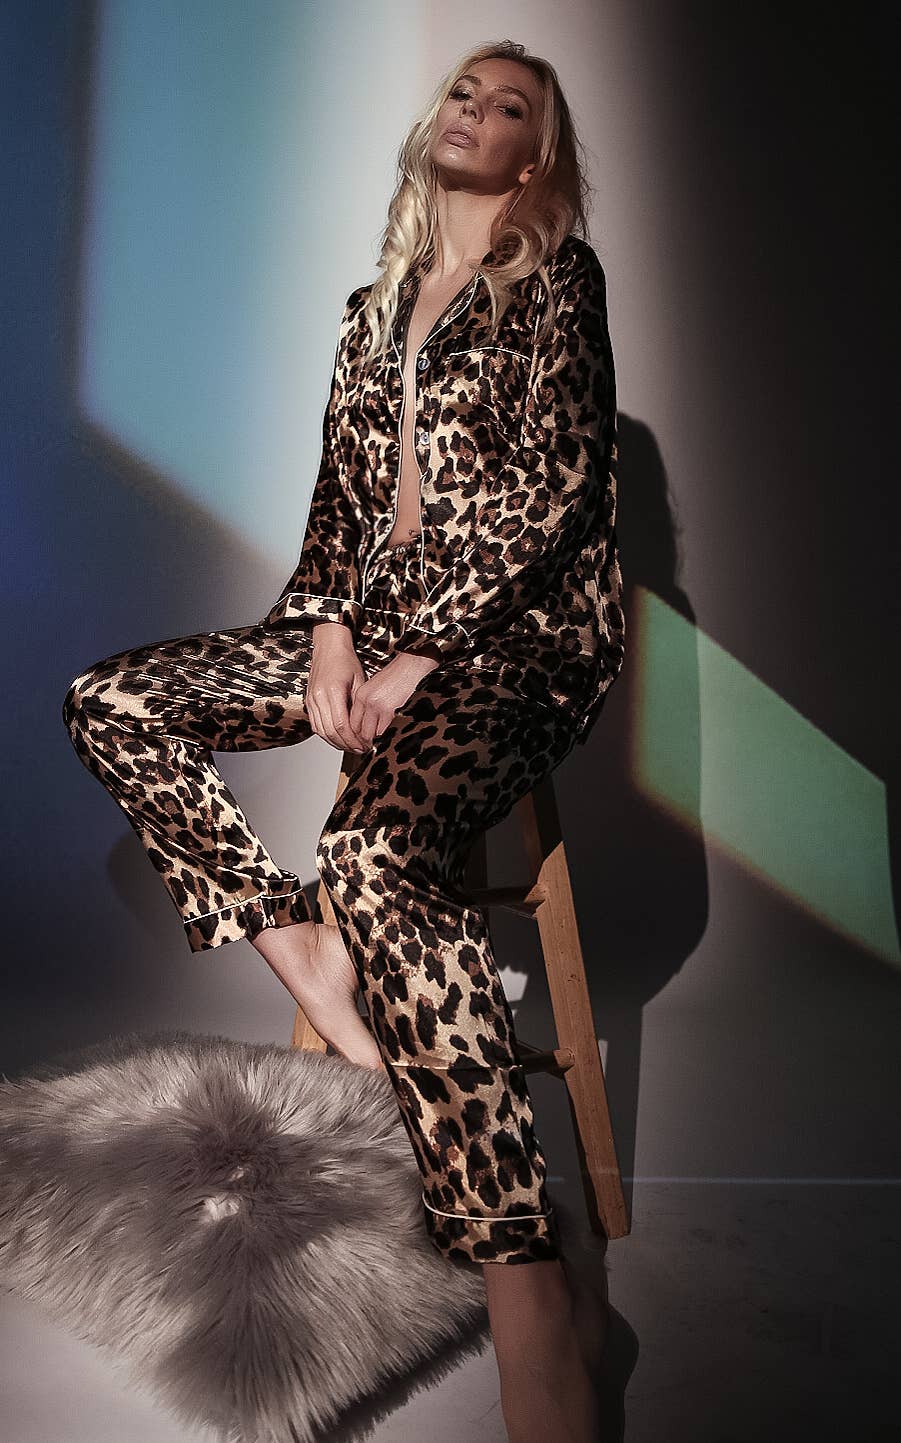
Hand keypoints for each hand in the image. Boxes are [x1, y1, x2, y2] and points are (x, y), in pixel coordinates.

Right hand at [305, 623, 370, 752]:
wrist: (328, 647)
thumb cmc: (346, 661)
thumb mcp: (360, 681)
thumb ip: (359, 705)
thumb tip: (365, 728)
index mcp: (332, 691)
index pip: (340, 725)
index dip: (352, 739)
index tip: (364, 745)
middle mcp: (318, 697)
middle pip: (330, 731)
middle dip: (346, 744)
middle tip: (360, 750)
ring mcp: (311, 699)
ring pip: (320, 731)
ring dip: (336, 743)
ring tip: (350, 747)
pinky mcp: (308, 701)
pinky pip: (315, 725)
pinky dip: (326, 735)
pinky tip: (338, 738)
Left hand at [348, 649, 438, 745]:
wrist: (412, 666)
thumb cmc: (398, 676)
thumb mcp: (376, 688)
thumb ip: (368, 704)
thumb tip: (366, 724)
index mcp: (360, 694)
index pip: (351, 721)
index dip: (355, 734)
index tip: (359, 741)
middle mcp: (364, 700)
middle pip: (357, 729)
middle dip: (362, 741)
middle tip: (366, 748)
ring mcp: (375, 705)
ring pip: (368, 733)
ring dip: (373, 739)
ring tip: (377, 744)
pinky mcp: (387, 710)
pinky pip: (382, 730)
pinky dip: (384, 734)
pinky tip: (388, 734)